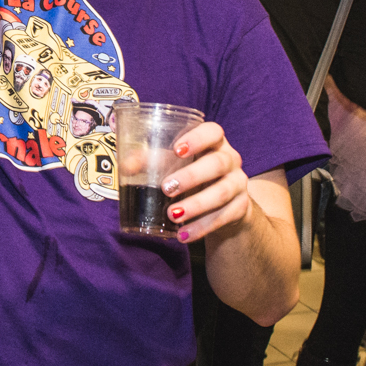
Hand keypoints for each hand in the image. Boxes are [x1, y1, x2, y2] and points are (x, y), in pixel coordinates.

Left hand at [157, 121, 248, 241]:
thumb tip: (125, 166)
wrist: (224, 204)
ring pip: (223, 192)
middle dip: (192, 176)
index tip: (177, 149)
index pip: (213, 131)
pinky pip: (224, 217)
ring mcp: (238, 184)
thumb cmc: (192, 173)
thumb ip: (149, 160)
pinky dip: (202, 227)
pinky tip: (183, 234)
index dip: (197, 138)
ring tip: (172, 214)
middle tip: (166, 187)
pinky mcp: (241, 208)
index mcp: (213, 143)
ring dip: (196, 205)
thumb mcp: (173, 163)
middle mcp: (230, 160)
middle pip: (218, 163)